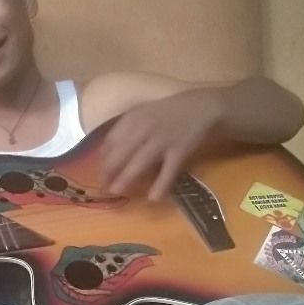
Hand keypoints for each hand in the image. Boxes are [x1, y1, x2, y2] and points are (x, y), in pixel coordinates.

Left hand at [100, 88, 223, 200]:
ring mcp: (163, 139)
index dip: (103, 158)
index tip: (100, 172)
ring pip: (141, 162)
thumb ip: (127, 131)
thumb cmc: (169, 113)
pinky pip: (168, 170)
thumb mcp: (144, 114)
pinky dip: (161, 184)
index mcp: (134, 118)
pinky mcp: (180, 150)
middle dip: (110, 170)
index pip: (111, 140)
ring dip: (127, 178)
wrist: (203, 107)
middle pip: (122, 152)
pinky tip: (154, 198)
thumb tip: (106, 153)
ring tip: (117, 191)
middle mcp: (145, 128)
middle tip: (103, 186)